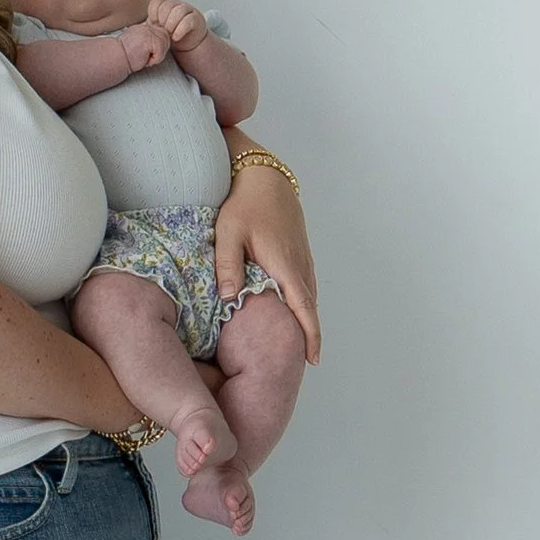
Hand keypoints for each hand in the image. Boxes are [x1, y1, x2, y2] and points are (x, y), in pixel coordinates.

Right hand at [116, 22, 167, 72]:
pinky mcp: (150, 40)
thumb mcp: (137, 44)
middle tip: (144, 55)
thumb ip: (148, 40)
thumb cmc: (123, 56)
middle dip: (158, 50)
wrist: (114, 59)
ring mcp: (149, 32)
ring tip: (143, 56)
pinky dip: (153, 60)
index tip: (143, 52)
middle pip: (166, 39)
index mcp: (144, 27)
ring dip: (156, 56)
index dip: (156, 46)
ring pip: (165, 46)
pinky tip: (143, 58)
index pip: (161, 35)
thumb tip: (159, 43)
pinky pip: (161, 53)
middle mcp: (147, 27)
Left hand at [150, 0, 209, 56]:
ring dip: (171, 25)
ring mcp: (188, 10)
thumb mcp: (157, 29)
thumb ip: (149, 25)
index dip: (153, 15)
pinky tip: (175, 37)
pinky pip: (188, 20)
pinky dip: (180, 30)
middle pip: (167, 6)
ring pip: (178, 11)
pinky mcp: (196, 19)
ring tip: (169, 35)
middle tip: (162, 32)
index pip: (156, 3)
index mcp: (165, 5)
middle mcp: (176, 4)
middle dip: (162, 21)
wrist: (187, 42)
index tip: (154, 25)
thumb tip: (135, 27)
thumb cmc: (170, 35)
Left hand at [216, 155, 320, 362]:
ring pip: (307, 297)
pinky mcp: (299, 253)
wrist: (263, 175)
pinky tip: (290, 314)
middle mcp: (299, 265)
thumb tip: (229, 299)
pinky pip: (304, 285)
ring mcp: (303, 258)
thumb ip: (228, 266)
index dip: (310, 336)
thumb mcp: (228, 234)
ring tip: (294, 345)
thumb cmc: (243, 203)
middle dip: (306, 336)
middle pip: (308, 308)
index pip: (304, 308)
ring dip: (304, 320)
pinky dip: (301, 304)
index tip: (312, 360)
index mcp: (285, 265)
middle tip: (295, 363)